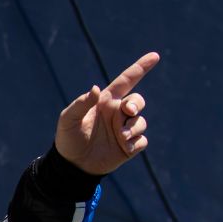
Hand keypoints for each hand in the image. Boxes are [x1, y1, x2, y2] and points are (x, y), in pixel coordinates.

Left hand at [55, 51, 159, 174]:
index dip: (140, 68)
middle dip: (137, 103)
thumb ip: (81, 103)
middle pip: (138, 101)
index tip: (154, 56)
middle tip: (129, 111)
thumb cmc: (68, 139)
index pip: (126, 81)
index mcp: (105, 102)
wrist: (71, 165)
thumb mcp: (68, 119)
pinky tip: (123, 148)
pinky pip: (142, 140)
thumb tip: (95, 88)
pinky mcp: (129, 146)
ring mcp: (124, 129)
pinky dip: (135, 143)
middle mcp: (117, 113)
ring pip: (141, 122)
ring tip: (121, 137)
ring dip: (133, 128)